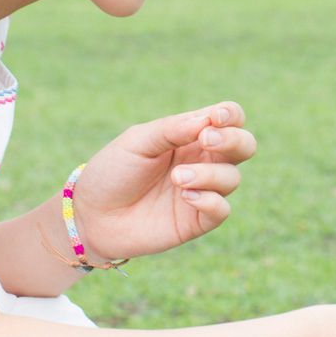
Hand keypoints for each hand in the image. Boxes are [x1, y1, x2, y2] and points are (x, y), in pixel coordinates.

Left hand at [68, 101, 253, 261]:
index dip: (230, 115)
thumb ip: (172, 129)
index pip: (228, 119)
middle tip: (206, 140)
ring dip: (210, 173)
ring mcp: (202, 191)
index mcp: (190, 136)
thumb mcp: (137, 141)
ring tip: (177, 177)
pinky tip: (186, 196)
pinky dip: (211, 200)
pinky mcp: (196, 221)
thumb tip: (207, 121)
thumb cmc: (112, 172)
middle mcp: (202, 161)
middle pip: (244, 145)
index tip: (215, 119)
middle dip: (233, 140)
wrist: (91, 215)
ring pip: (233, 178)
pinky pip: (222, 210)